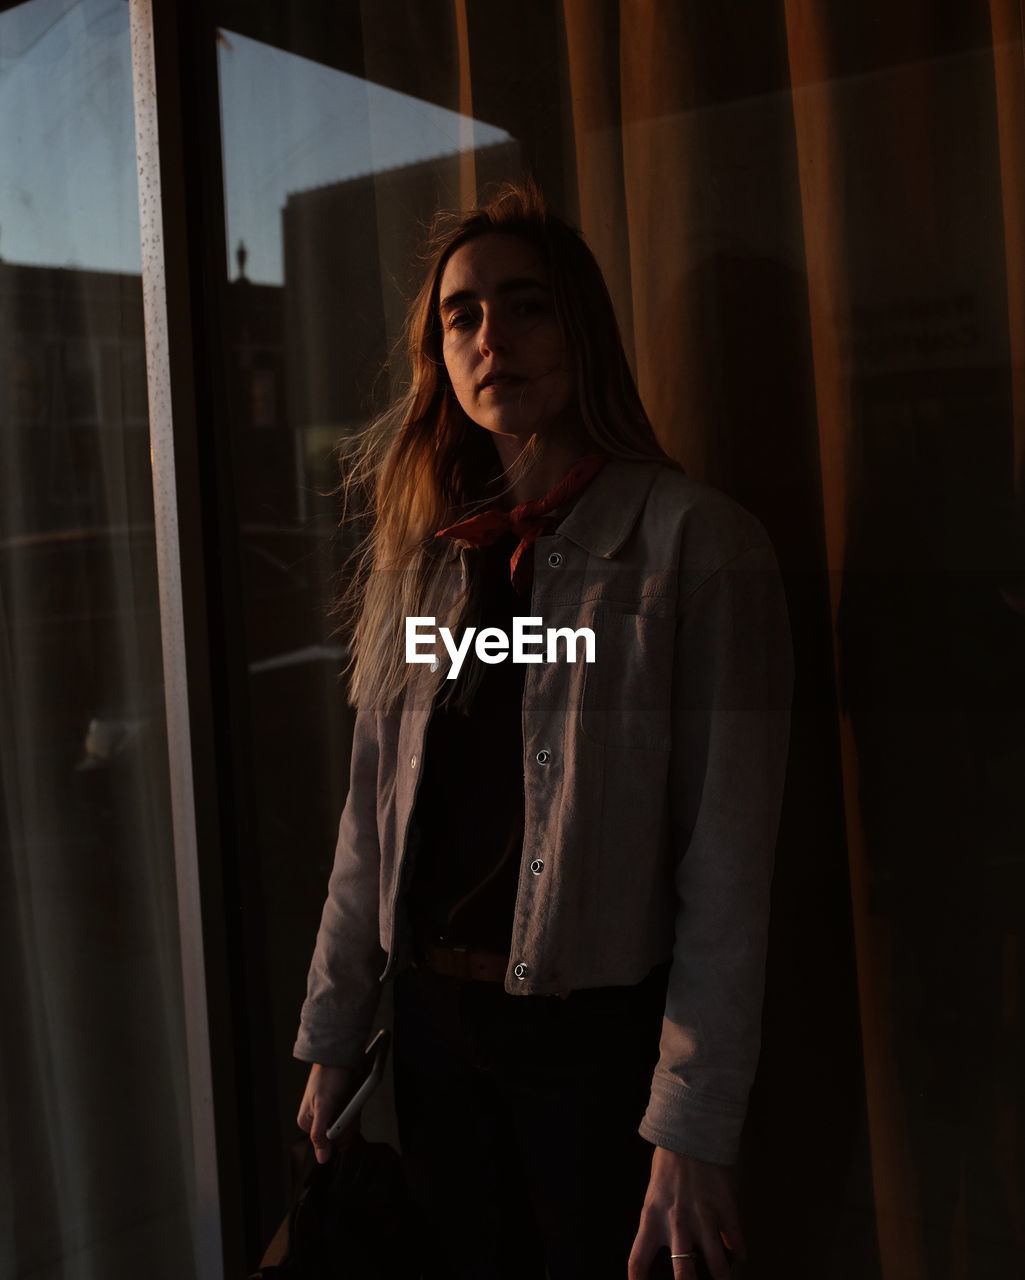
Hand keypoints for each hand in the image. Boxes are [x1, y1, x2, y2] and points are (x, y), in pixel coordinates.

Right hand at [296, 1063, 356, 1163]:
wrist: (337, 1052)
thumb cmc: (327, 1076)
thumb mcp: (323, 1106)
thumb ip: (320, 1134)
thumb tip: (322, 1158)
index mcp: (308, 1122)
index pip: (330, 1142)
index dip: (343, 1132)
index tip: (347, 1117)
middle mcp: (318, 1118)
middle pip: (340, 1132)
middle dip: (350, 1119)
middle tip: (348, 1102)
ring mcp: (330, 1110)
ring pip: (348, 1122)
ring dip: (354, 1110)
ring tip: (350, 1095)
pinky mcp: (339, 1102)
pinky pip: (352, 1112)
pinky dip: (356, 1105)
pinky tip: (354, 1094)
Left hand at [628, 1147, 745, 1278]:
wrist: (689, 1132)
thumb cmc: (668, 1161)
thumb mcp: (655, 1194)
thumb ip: (662, 1222)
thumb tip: (682, 1249)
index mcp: (652, 1217)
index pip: (637, 1258)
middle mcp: (676, 1223)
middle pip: (683, 1274)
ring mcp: (703, 1218)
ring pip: (717, 1264)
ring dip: (723, 1278)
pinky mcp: (725, 1208)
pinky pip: (736, 1239)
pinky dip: (740, 1251)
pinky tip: (740, 1255)